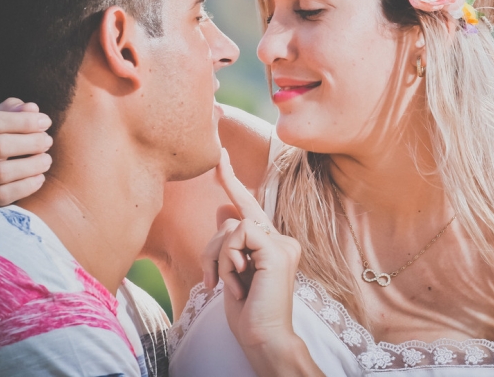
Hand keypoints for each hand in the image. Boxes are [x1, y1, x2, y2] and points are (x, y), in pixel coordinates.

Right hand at [0, 97, 51, 210]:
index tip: (46, 122)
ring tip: (46, 160)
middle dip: (30, 142)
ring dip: (31, 165)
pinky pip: (3, 195)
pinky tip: (39, 178)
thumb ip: (11, 113)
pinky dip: (26, 186)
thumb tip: (31, 108)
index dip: (24, 121)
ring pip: (1, 172)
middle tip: (48, 141)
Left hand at [202, 150, 320, 375]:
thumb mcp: (232, 272)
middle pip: (234, 216)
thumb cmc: (248, 313)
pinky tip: (238, 281)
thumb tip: (223, 209)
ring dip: (218, 258)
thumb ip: (231, 242)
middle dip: (216, 232)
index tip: (221, 156)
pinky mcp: (277, 249)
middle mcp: (282, 240)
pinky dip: (227, 258)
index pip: (250, 207)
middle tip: (211, 275)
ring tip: (227, 285)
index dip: (233, 180)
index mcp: (273, 244)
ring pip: (232, 225)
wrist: (263, 339)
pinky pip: (239, 233)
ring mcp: (282, 243)